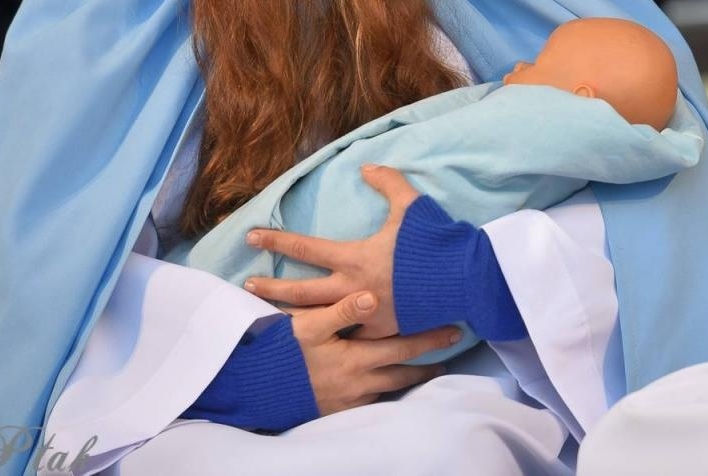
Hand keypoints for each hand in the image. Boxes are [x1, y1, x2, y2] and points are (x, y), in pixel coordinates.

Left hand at [245, 164, 420, 337]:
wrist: (463, 279)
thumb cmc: (435, 242)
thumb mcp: (412, 205)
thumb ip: (388, 182)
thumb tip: (366, 167)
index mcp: (355, 257)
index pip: (305, 248)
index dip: (277, 241)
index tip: (252, 237)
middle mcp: (352, 288)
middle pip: (300, 291)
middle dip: (271, 288)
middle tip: (247, 287)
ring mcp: (366, 314)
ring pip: (318, 320)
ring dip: (291, 318)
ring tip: (269, 319)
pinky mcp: (383, 332)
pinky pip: (351, 336)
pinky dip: (332, 338)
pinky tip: (316, 343)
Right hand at [288, 290, 460, 414]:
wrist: (254, 390)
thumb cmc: (281, 354)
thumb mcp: (308, 325)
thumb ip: (342, 310)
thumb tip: (373, 296)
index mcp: (356, 359)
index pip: (402, 348)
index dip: (429, 340)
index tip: (453, 332)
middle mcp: (359, 383)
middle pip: (403, 372)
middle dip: (427, 363)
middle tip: (449, 353)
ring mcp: (349, 400)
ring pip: (389, 389)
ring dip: (410, 379)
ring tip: (429, 371)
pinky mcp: (338, 410)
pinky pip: (372, 400)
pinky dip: (386, 391)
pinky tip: (390, 385)